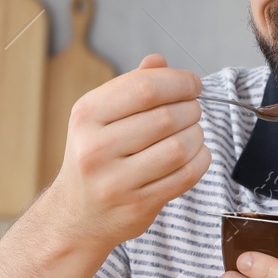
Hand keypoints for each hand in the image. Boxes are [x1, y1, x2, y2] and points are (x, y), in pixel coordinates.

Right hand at [44, 54, 209, 250]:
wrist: (77, 215)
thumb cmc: (95, 158)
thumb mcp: (99, 118)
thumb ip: (130, 88)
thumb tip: (158, 61)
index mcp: (87, 115)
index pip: (145, 87)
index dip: (179, 81)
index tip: (193, 84)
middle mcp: (96, 147)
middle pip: (166, 117)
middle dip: (191, 109)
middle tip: (193, 110)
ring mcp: (115, 180)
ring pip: (179, 147)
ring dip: (197, 135)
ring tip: (193, 132)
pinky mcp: (137, 205)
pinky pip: (185, 176)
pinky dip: (200, 160)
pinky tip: (196, 154)